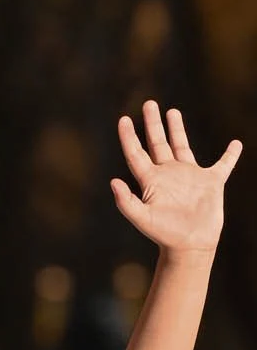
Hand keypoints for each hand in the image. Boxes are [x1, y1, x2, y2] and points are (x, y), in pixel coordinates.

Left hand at [111, 102, 240, 256]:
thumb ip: (126, 201)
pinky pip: (223, 165)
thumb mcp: (142, 218)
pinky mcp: (211, 182)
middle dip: (152, 123)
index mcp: (152, 180)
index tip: (124, 119)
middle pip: (158, 143)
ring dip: (177, 129)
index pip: (137, 153)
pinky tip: (235, 144)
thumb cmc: (164, 235)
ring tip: (172, 111)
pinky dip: (230, 155)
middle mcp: (169, 174)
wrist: (190, 245)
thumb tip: (113, 181)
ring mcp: (190, 176)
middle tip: (148, 103)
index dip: (129, 136)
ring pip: (182, 146)